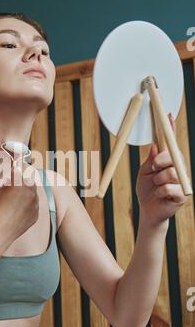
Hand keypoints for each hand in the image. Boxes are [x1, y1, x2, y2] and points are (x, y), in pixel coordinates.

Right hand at [0, 164, 38, 242]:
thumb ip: (7, 184)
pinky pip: (34, 205)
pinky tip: (19, 207)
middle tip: (14, 182)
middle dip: (23, 180)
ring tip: (16, 196)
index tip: (12, 170)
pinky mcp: (35, 216)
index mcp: (21, 186)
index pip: (21, 171)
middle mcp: (31, 195)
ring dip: (27, 191)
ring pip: (34, 194)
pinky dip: (29, 203)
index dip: (16, 170)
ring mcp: (35, 206)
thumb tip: (10, 180)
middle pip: (30, 181)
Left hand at [136, 113, 186, 227]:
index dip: (170, 129)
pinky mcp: (182, 195)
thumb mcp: (144, 172)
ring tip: (156, 185)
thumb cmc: (147, 190)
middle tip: (153, 167)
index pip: (171, 142)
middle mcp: (178, 168)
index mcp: (169, 161)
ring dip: (158, 179)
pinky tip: (160, 196)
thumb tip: (154, 146)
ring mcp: (182, 181)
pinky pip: (170, 188)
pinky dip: (160, 191)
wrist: (148, 211)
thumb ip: (150, 160)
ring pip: (171, 173)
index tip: (167, 115)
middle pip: (174, 155)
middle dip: (161, 160)